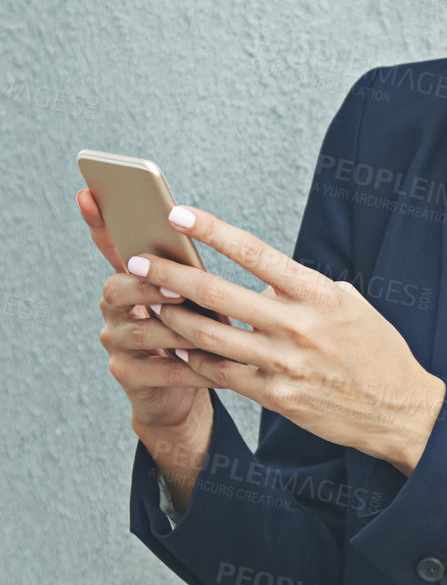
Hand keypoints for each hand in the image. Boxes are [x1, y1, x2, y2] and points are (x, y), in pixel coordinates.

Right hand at [79, 186, 214, 433]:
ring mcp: (116, 342)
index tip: (87, 192)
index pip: (109, 246)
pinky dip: (193, 369)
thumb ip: (192, 273)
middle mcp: (114, 308)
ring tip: (216, 332)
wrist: (180, 393)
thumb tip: (214, 234)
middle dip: (148, 286)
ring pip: (142, 330)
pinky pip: (160, 370)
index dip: (97, 222)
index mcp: (131, 280)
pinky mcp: (127, 375)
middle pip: (117, 288)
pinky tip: (221, 369)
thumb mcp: (195, 300)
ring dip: (180, 330)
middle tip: (179, 288)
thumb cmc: (193, 334)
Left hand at [118, 204, 446, 474]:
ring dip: (175, 319)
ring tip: (151, 305)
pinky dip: (198, 360)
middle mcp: (298, 326)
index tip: (179, 214)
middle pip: (220, 295)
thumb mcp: (349, 305)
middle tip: (138, 260)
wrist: (399, 409)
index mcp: (318, 294)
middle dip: (172, 275)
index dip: (213, 230)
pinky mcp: (278, 397)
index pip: (256, 252)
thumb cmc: (376, 351)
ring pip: (212, 337)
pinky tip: (180, 348)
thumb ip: (304, 289)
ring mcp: (286, 364)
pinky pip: (224, 375)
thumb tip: (265, 281)